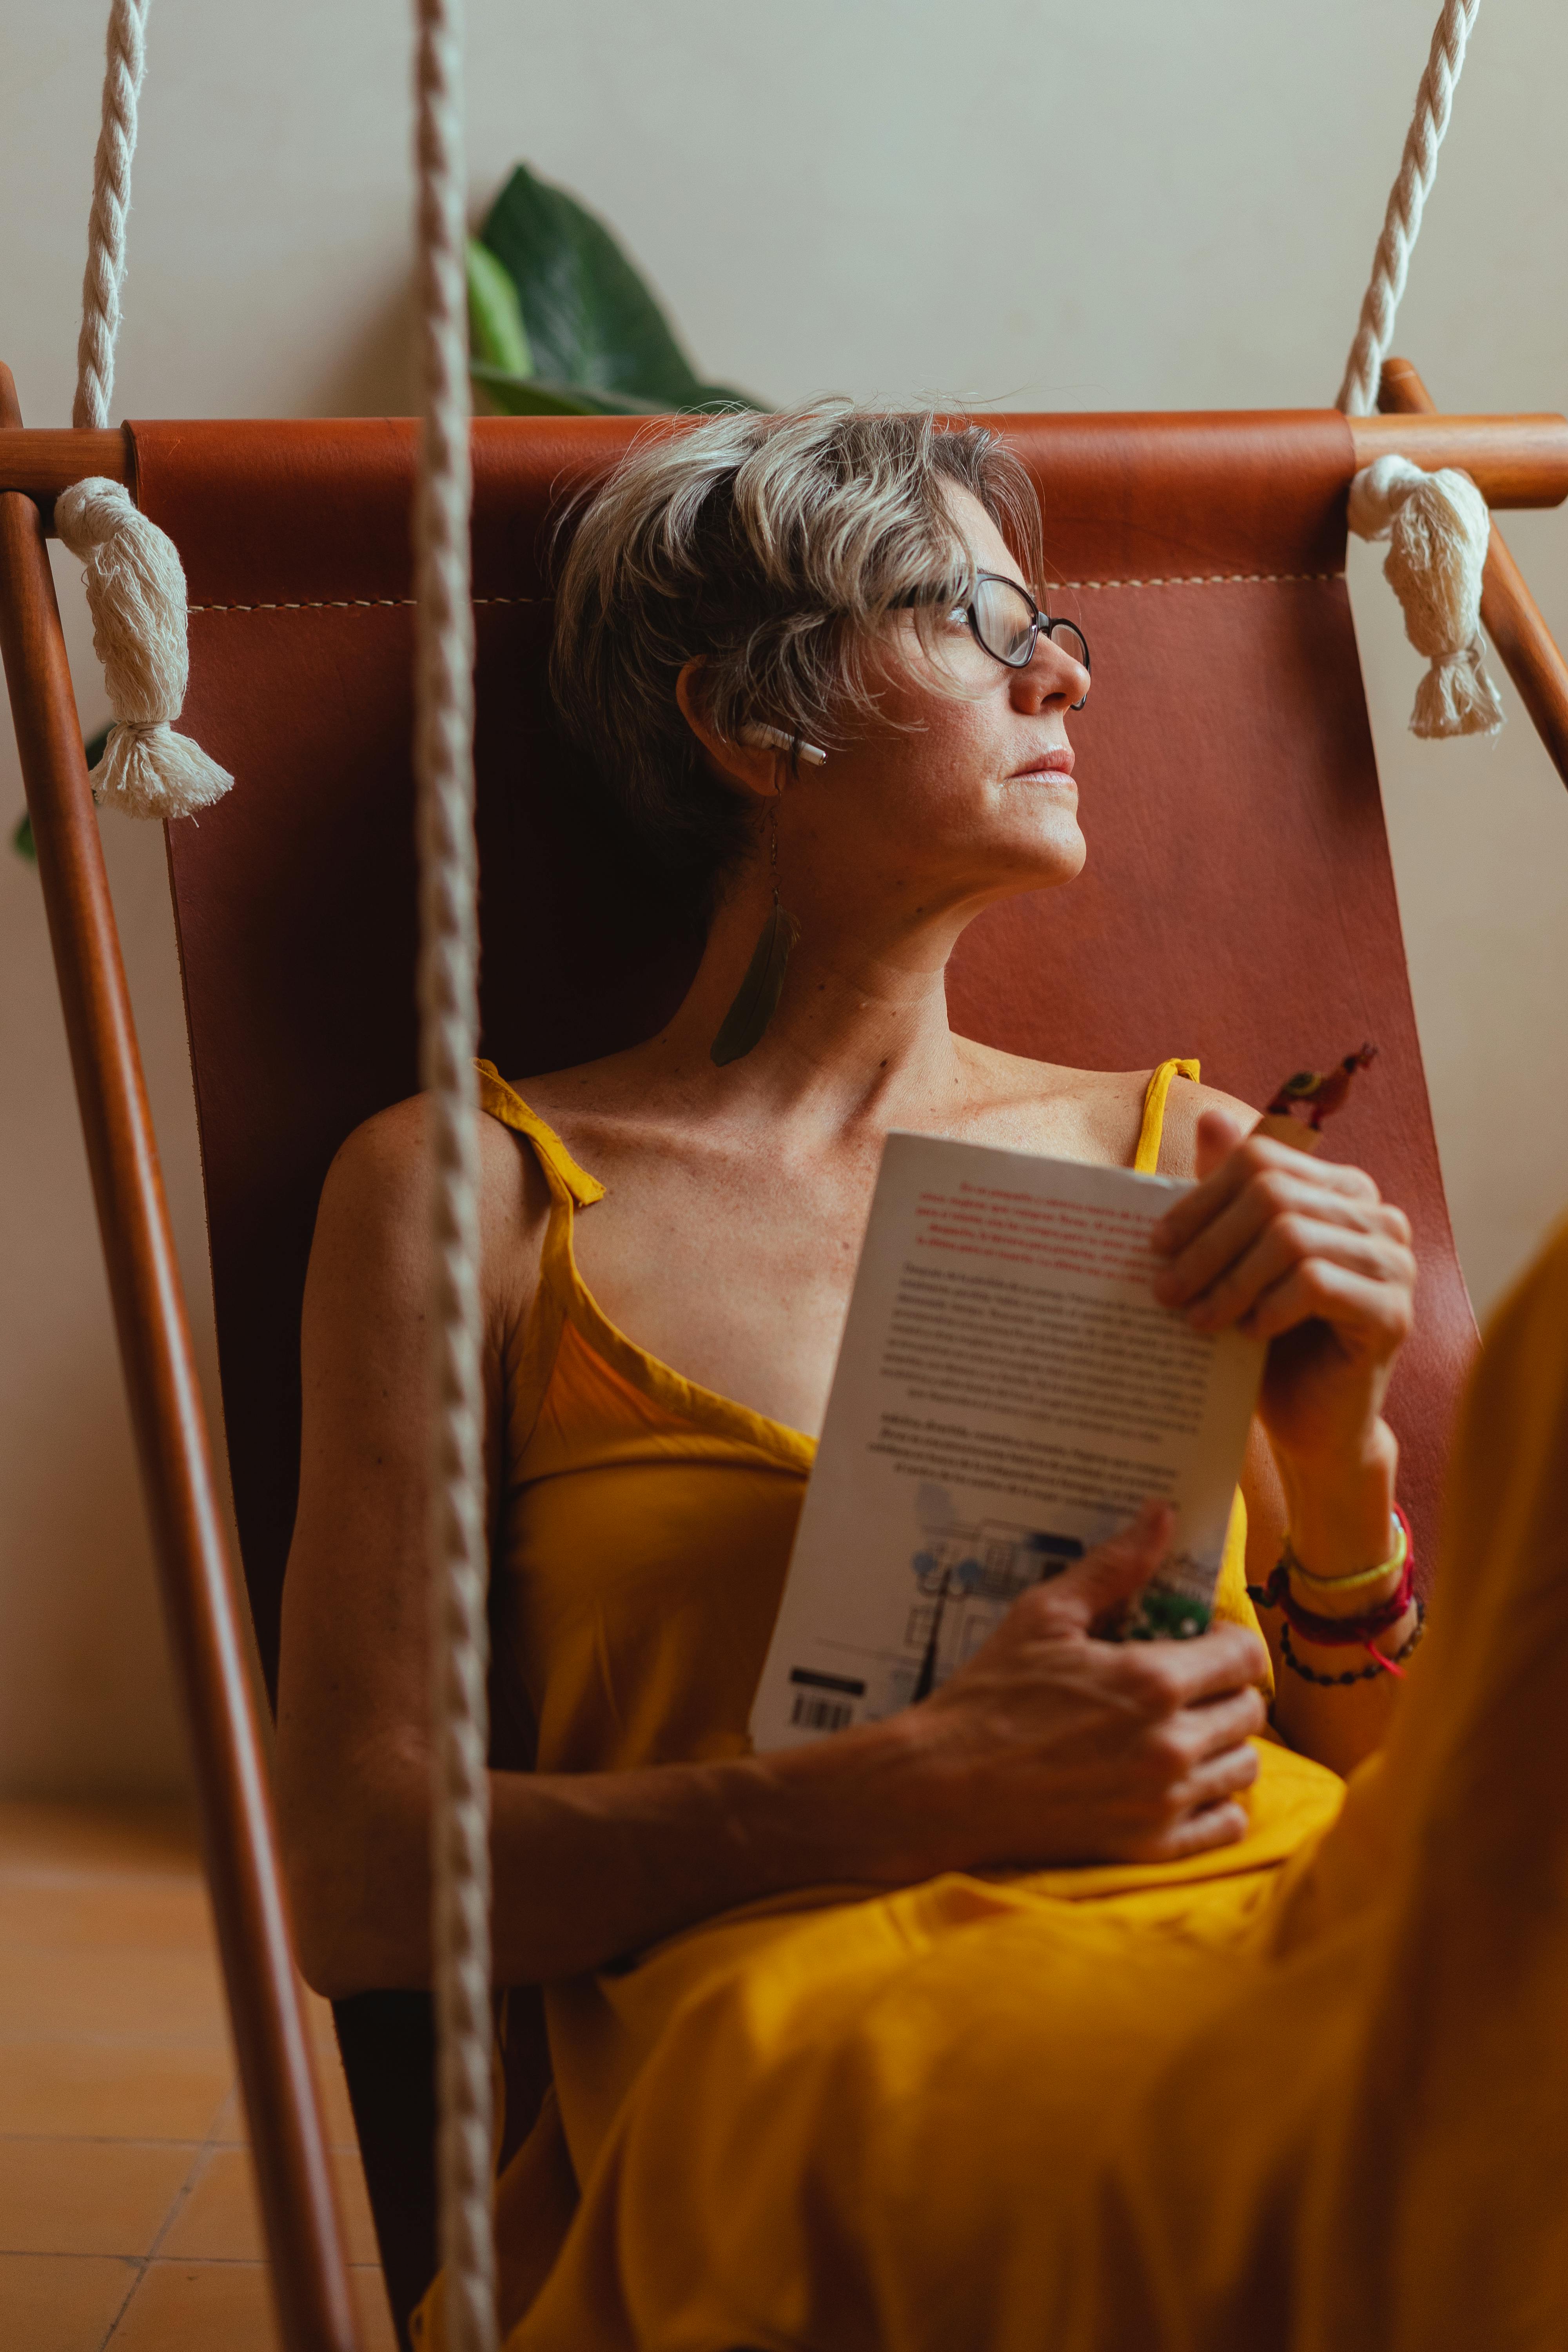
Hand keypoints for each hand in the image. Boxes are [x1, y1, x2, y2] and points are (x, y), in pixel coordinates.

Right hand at [884, 1502, 1268, 1871]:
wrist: (945, 1787)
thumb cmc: (991, 1696)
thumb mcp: (1044, 1615)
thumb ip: (1113, 1567)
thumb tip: (1160, 1515)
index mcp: (1152, 1681)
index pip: (1245, 1655)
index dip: (1228, 1642)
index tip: (1200, 1642)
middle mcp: (1171, 1744)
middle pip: (1250, 1710)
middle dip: (1224, 1690)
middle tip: (1184, 1685)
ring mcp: (1165, 1801)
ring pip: (1245, 1766)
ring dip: (1222, 1744)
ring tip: (1180, 1730)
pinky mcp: (1151, 1847)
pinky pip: (1227, 1823)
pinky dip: (1217, 1801)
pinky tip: (1181, 1782)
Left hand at [1148, 1110, 1414, 1472]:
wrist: (1311, 1421)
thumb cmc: (1269, 1337)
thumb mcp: (1237, 1262)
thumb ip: (1227, 1196)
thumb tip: (1210, 1118)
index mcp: (1341, 1191)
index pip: (1262, 1161)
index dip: (1202, 1197)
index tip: (1154, 1244)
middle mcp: (1377, 1217)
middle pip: (1273, 1196)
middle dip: (1207, 1243)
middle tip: (1163, 1290)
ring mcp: (1393, 1264)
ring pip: (1291, 1238)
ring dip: (1230, 1280)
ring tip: (1195, 1318)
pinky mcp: (1392, 1314)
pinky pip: (1316, 1284)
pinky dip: (1270, 1306)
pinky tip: (1248, 1334)